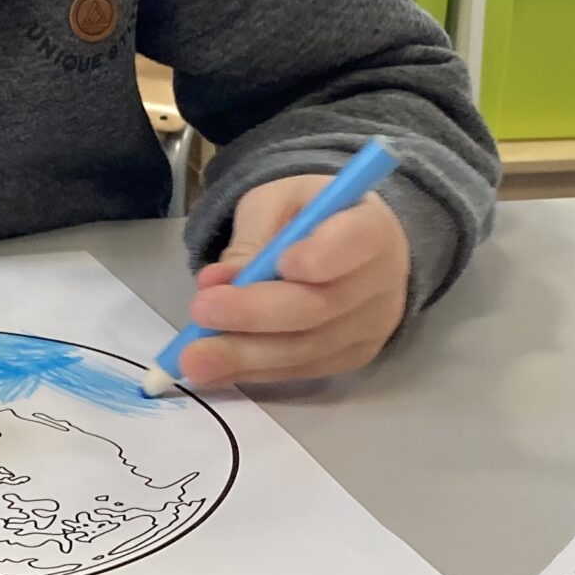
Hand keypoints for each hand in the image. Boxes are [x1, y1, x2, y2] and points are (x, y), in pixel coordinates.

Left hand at [182, 175, 409, 387]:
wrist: (354, 248)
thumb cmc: (311, 216)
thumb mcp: (279, 203)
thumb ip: (252, 236)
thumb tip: (217, 281)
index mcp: (372, 226)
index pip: (356, 242)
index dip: (321, 256)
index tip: (281, 263)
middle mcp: (381, 282)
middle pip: (320, 306)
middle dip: (255, 313)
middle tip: (200, 312)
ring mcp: (371, 327)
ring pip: (306, 348)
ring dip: (245, 355)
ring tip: (193, 357)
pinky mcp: (352, 358)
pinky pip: (301, 370)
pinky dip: (255, 371)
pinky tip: (215, 370)